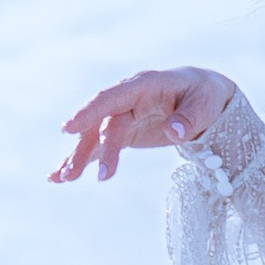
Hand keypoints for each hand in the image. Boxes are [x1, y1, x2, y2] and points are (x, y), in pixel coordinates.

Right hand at [52, 69, 238, 183]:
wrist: (204, 98)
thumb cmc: (205, 97)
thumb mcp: (204, 104)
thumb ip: (189, 118)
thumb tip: (174, 132)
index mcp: (144, 85)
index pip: (112, 98)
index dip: (90, 112)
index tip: (69, 129)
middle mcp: (127, 99)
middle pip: (101, 123)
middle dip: (87, 148)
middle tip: (75, 174)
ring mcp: (122, 116)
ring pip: (94, 136)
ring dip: (78, 157)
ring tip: (63, 179)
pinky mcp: (123, 132)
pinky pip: (99, 147)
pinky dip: (82, 161)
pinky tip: (59, 178)